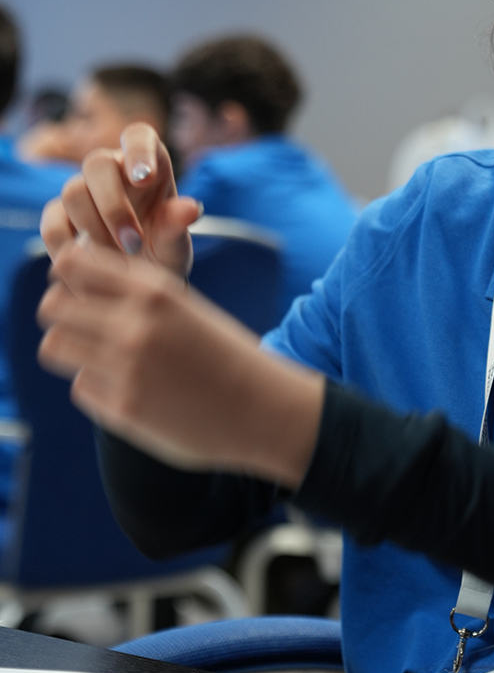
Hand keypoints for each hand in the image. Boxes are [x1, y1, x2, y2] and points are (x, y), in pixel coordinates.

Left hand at [37, 239, 324, 484]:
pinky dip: (97, 387)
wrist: (263, 409)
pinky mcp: (122, 409)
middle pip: (51, 307)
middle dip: (63, 316)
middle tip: (85, 329)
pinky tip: (128, 389)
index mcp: (154, 290)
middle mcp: (135, 325)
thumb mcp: (183, 306)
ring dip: (72, 350)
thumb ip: (133, 291)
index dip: (67, 276)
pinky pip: (80, 387)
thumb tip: (69, 281)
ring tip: (101, 358)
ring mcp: (126, 369)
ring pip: (55, 346)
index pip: (72, 263)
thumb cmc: (223, 354)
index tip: (80, 289)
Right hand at [40, 122, 199, 277]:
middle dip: (112, 205)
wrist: (137, 283)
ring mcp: (83, 190)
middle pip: (97, 163)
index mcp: (149, 164)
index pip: (139, 136)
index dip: (138, 151)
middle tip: (133, 243)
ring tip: (116, 259)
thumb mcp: (176, 246)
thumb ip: (177, 226)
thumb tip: (191, 209)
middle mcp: (112, 170)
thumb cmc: (163, 254)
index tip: (145, 177)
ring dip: (92, 227)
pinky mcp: (60, 216)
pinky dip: (66, 244)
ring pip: (73, 191)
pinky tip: (88, 264)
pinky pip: (52, 221)